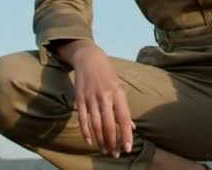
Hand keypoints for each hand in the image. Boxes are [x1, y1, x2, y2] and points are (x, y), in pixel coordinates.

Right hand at [60, 41, 134, 157]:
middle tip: (115, 154)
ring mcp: (90, 97)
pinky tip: (90, 141)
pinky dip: (86, 131)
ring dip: (101, 140)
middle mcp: (105, 96)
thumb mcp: (119, 87)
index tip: (128, 148)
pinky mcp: (79, 98)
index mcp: (118, 93)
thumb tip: (132, 127)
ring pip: (96, 124)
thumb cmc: (107, 74)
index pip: (124, 118)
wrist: (89, 57)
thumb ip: (123, 108)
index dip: (126, 134)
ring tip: (105, 151)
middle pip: (109, 124)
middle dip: (112, 142)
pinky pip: (82, 118)